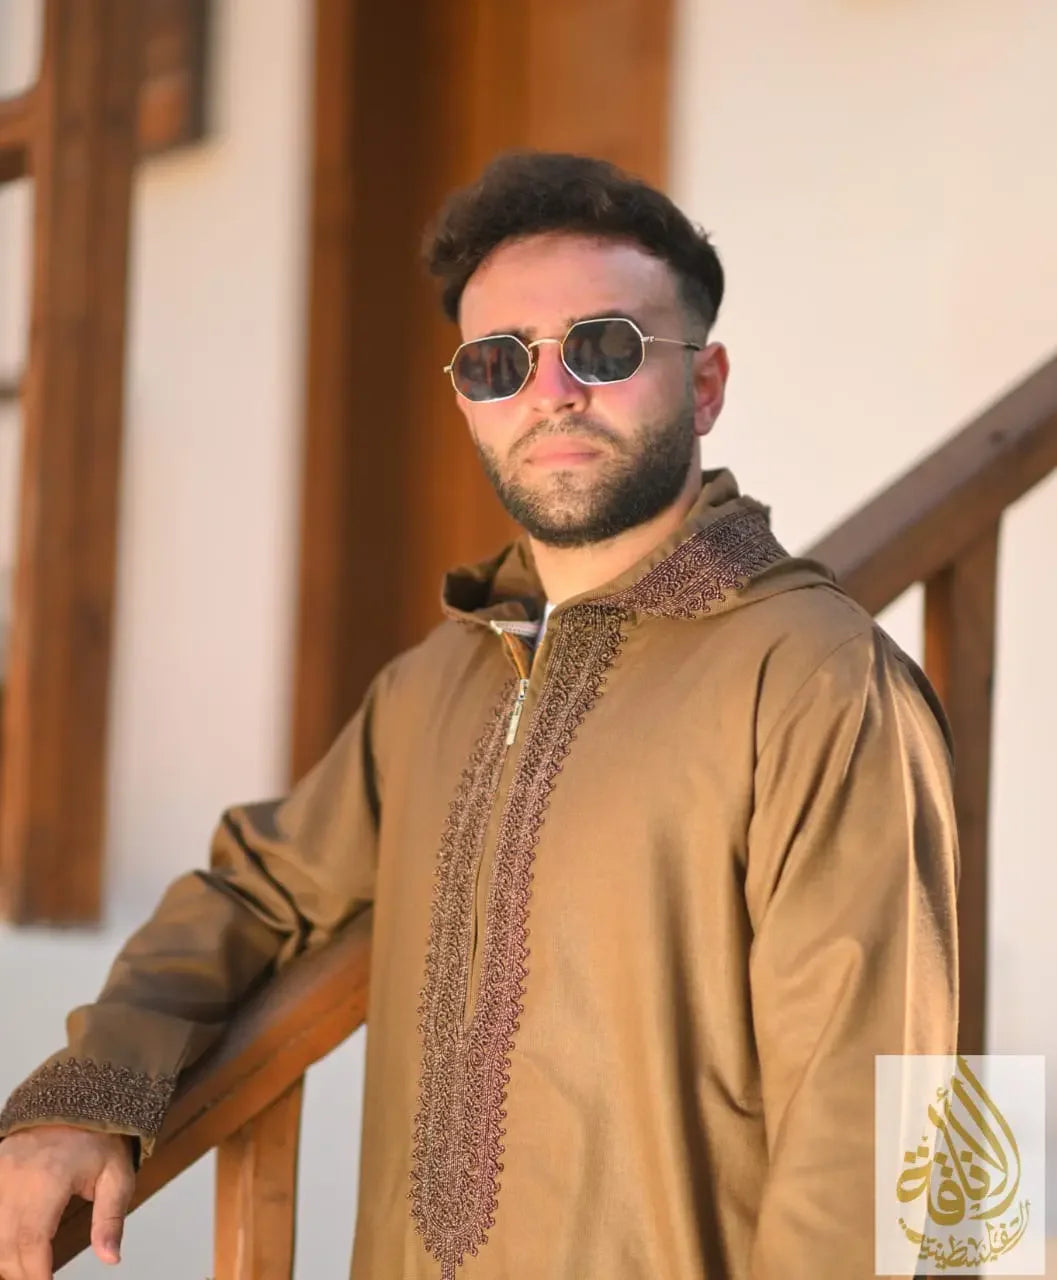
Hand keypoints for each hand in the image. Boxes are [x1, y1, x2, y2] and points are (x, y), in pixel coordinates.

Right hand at [0, 1125, 133, 1278]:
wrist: (75, 1101)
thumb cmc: (98, 1139)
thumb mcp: (117, 1175)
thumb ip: (110, 1218)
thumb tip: (110, 1258)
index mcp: (48, 1179)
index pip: (31, 1240)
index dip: (35, 1275)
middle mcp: (15, 1178)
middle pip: (5, 1245)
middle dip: (21, 1272)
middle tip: (41, 1279)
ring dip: (6, 1258)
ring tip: (29, 1268)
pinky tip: (10, 1249)